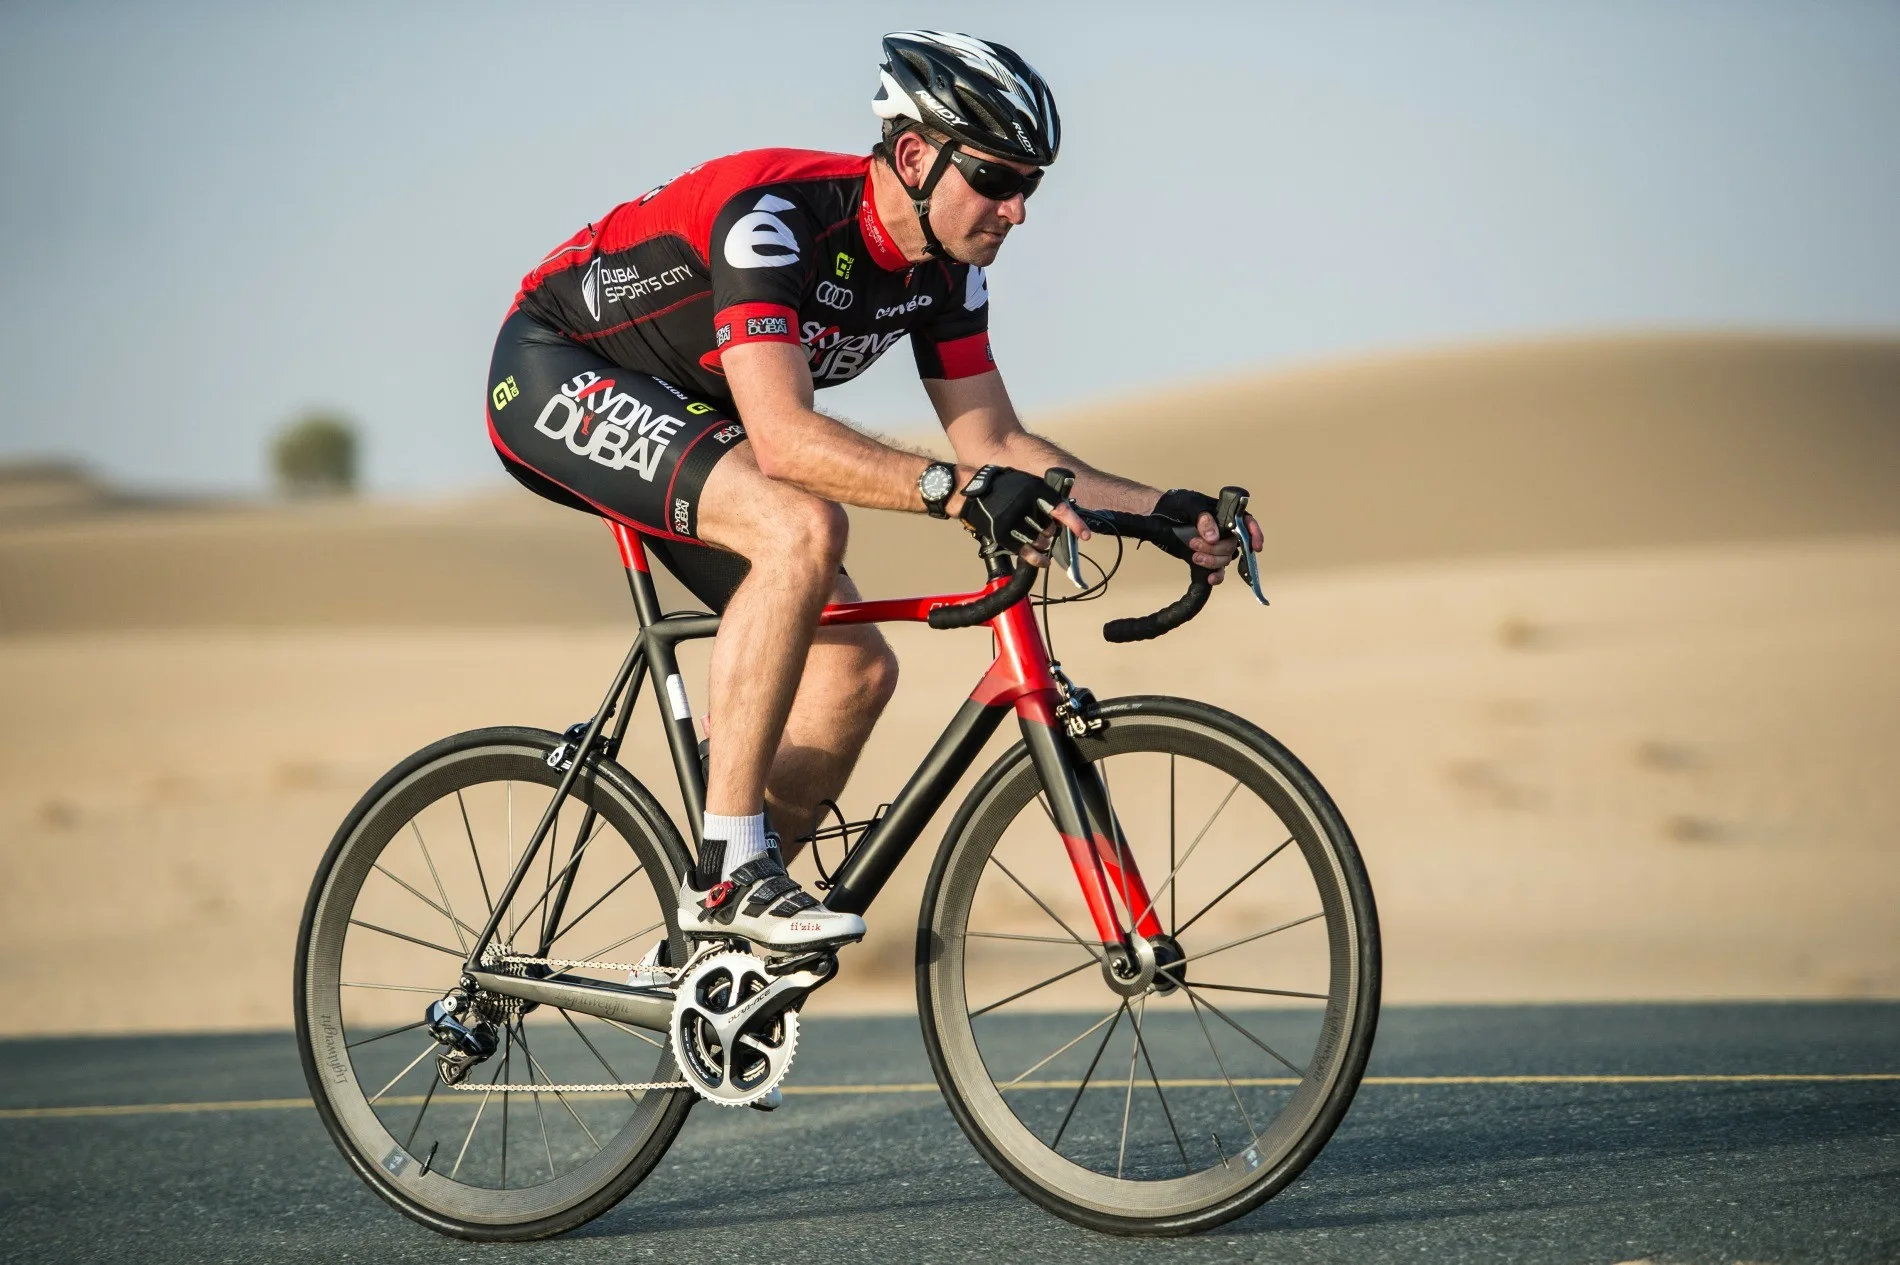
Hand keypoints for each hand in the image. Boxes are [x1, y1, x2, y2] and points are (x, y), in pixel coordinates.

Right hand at [956, 466, 1090, 567]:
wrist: (972, 492)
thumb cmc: (1002, 488)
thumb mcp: (1026, 484)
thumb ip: (1043, 498)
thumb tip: (1061, 518)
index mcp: (1033, 489)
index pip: (1060, 508)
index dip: (1074, 523)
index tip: (1085, 535)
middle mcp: (1023, 505)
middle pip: (1049, 528)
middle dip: (1051, 532)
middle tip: (1047, 529)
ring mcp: (1012, 520)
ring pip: (1039, 540)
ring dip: (1043, 543)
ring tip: (1038, 538)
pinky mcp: (1002, 534)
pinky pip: (1025, 552)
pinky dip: (1038, 559)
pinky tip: (1044, 561)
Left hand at [1152, 488, 1262, 583]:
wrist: (1159, 516)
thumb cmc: (1177, 504)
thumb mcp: (1189, 504)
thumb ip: (1202, 517)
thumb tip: (1213, 536)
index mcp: (1225, 515)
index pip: (1246, 523)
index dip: (1254, 534)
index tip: (1255, 546)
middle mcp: (1224, 531)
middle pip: (1232, 545)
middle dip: (1216, 548)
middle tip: (1194, 543)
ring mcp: (1216, 546)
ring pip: (1225, 559)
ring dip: (1212, 561)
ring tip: (1194, 556)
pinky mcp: (1206, 558)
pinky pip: (1218, 571)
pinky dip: (1217, 576)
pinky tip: (1210, 578)